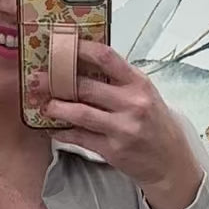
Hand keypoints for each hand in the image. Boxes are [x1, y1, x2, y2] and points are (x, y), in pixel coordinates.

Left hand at [45, 41, 203, 208]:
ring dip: (57, 107)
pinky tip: (52, 128)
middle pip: (86, 85)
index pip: (106, 57)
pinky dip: (63, 132)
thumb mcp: (144, 95)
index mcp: (139, 83)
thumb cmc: (155, 124)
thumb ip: (119, 80)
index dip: (80, 49)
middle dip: (57, 81)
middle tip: (39, 78)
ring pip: (80, 113)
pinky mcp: (113, 150)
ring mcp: (122, 128)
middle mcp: (132, 104)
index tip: (61, 45)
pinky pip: (81, 137)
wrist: (170, 162)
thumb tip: (84, 65)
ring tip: (44, 104)